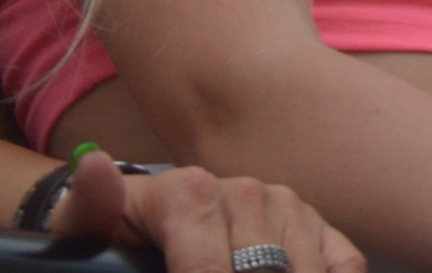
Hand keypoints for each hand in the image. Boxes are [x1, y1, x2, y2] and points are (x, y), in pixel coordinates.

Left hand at [49, 150, 364, 272]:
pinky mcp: (317, 226)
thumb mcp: (86, 227)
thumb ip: (90, 207)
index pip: (210, 271)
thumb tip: (94, 169)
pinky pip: (345, 264)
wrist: (145, 215)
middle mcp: (248, 194)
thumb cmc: (113, 234)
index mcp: (193, 194)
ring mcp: (288, 208)